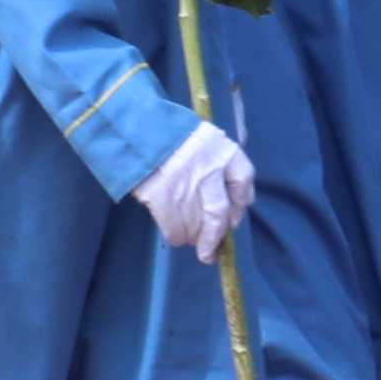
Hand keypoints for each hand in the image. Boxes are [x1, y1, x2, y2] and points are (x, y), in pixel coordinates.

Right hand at [136, 120, 253, 260]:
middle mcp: (208, 168)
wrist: (137, 130)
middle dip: (216, 235)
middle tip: (211, 249)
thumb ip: (220, 165)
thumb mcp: (205, 140)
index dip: (240, 205)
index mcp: (223, 150)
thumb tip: (231, 206)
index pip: (242, 181)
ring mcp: (184, 183)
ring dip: (195, 237)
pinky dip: (176, 236)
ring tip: (191, 240)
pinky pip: (173, 226)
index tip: (234, 219)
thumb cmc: (174, 136)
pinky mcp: (160, 195)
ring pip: (196, 223)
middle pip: (219, 212)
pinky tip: (176, 237)